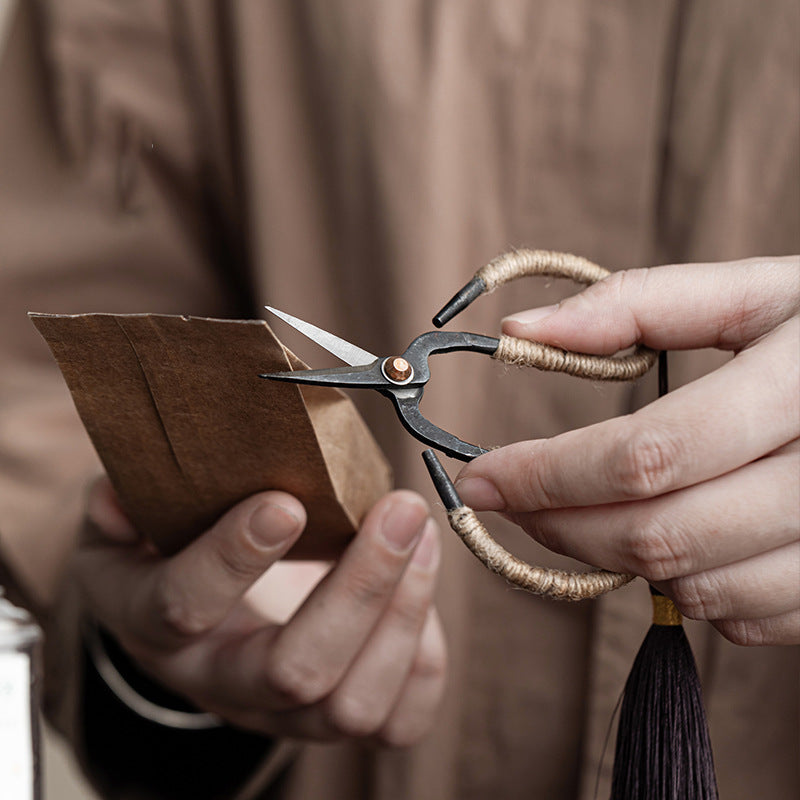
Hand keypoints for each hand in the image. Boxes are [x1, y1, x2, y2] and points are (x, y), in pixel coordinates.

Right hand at [78, 479, 445, 743]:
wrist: (197, 607)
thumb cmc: (171, 547)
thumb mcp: (132, 516)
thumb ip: (124, 501)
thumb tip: (122, 495)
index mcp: (153, 624)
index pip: (183, 609)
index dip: (232, 559)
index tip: (286, 502)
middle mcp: (218, 683)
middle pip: (293, 672)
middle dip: (359, 587)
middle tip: (398, 509)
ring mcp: (282, 713)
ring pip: (353, 705)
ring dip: (403, 614)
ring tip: (421, 533)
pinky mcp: (335, 717)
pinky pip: (398, 719)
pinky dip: (425, 654)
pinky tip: (424, 580)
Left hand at [456, 256, 799, 644]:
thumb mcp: (757, 292)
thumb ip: (641, 303)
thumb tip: (523, 332)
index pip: (647, 454)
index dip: (548, 474)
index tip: (481, 478)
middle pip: (662, 532)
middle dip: (562, 525)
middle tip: (514, 501)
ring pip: (699, 587)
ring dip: (622, 558)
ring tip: (595, 509)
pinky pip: (747, 619)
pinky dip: (688, 588)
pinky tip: (677, 536)